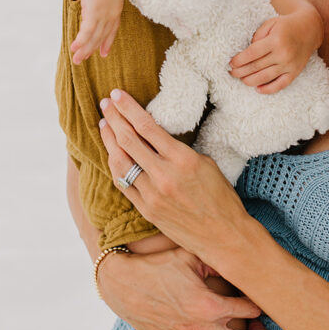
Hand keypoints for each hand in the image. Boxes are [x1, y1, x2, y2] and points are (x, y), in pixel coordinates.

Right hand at [70, 0, 122, 61]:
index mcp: (116, 3)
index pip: (113, 27)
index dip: (108, 40)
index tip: (104, 51)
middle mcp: (113, 10)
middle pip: (103, 35)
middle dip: (93, 48)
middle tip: (84, 59)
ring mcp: (105, 12)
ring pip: (95, 36)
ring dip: (85, 49)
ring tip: (76, 60)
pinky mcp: (95, 11)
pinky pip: (88, 31)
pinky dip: (81, 41)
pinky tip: (74, 49)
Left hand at [99, 89, 249, 260]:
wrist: (224, 235)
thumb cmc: (220, 197)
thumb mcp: (205, 163)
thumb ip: (178, 150)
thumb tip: (156, 136)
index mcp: (182, 159)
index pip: (147, 126)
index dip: (128, 108)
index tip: (117, 94)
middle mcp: (164, 175)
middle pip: (128, 140)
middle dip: (114, 118)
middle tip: (105, 103)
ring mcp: (152, 195)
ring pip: (120, 162)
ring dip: (109, 140)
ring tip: (104, 124)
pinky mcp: (146, 210)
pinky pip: (123, 183)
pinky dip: (115, 165)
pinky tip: (112, 153)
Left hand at [229, 13, 312, 93]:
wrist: (310, 29)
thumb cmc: (286, 25)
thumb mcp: (270, 23)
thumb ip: (257, 36)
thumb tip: (247, 52)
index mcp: (275, 40)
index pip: (252, 54)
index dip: (239, 60)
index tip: (231, 63)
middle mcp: (283, 54)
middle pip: (256, 67)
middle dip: (240, 71)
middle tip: (231, 72)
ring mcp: (289, 65)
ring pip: (265, 78)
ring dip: (250, 81)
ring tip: (241, 79)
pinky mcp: (295, 72)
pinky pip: (280, 85)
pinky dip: (268, 89)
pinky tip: (258, 89)